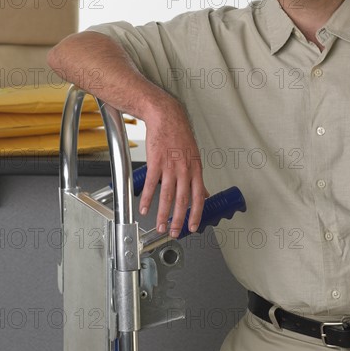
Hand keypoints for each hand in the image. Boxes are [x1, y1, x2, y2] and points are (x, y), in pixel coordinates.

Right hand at [139, 96, 208, 237]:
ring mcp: (170, 166)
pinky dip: (147, 199)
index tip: (193, 226)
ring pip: (167, 196)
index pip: (199, 196)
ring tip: (159, 226)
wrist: (166, 117)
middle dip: (178, 220)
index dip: (197, 213)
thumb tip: (205, 193)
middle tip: (175, 232)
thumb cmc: (180, 135)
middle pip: (183, 200)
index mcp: (196, 169)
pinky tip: (144, 208)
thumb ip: (197, 177)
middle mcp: (184, 169)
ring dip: (162, 214)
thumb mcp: (194, 156)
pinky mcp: (155, 162)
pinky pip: (150, 184)